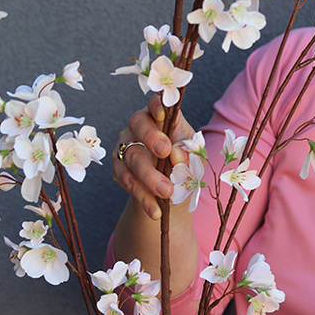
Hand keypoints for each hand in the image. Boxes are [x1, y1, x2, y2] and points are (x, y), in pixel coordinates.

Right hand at [112, 94, 194, 219]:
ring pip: (132, 156)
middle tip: (164, 152)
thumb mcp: (195, 160)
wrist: (172, 197)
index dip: (156, 104)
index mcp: (161, 117)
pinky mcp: (119, 169)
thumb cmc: (186, 167)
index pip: (156, 103)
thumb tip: (176, 153)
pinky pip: (127, 181)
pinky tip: (155, 210)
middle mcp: (139, 127)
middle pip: (138, 124)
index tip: (162, 113)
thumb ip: (188, 154)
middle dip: (151, 137)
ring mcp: (126, 146)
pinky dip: (143, 197)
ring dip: (149, 176)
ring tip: (167, 193)